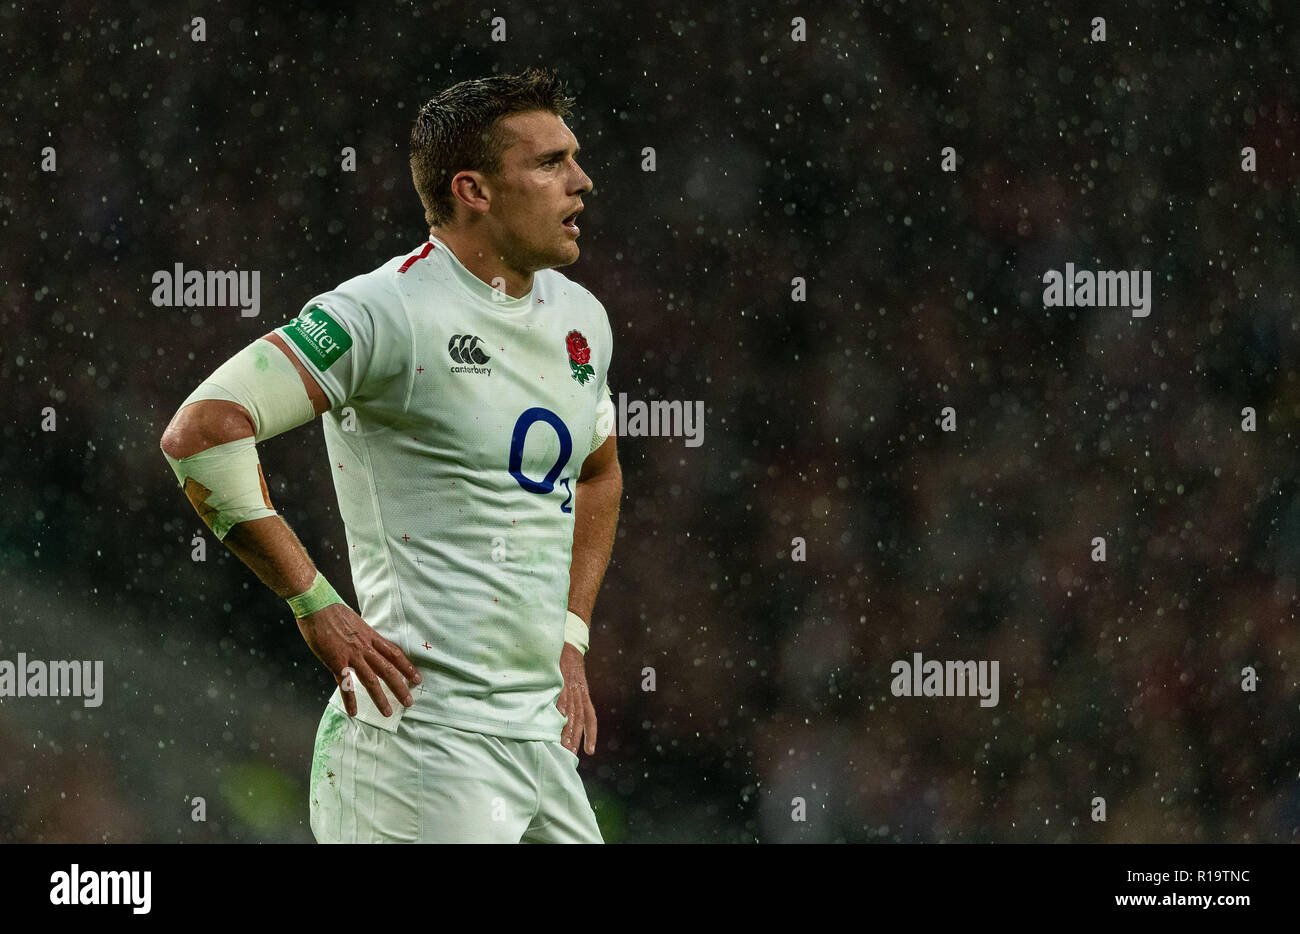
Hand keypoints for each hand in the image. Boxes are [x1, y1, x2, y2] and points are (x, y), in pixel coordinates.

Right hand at [295, 603, 420, 716]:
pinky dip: (350, 700)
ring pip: (371, 680)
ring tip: (388, 712)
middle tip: (409, 702)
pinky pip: (345, 684)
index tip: (417, 678)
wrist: (316, 605)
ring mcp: (351, 655)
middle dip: (400, 687)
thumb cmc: (333, 611)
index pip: (394, 654)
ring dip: (380, 698)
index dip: (407, 667)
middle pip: (388, 670)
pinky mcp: (336, 661)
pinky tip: (354, 711)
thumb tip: (368, 641)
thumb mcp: (356, 622)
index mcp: (371, 636)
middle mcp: (365, 647)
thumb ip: (363, 635)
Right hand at [557, 642, 596, 755]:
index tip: (590, 752)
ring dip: (568, 729)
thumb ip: (570, 700)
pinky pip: (562, 696)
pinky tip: (558, 719)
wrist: (569, 646)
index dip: (591, 735)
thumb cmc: (569, 667)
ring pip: (572, 712)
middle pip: (580, 720)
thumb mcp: (574, 684)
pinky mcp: (563, 680)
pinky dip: (561, 707)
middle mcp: (580, 694)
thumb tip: (562, 719)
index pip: (591, 718)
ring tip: (563, 745)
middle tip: (572, 755)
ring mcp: (572, 687)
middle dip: (576, 738)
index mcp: (584, 695)